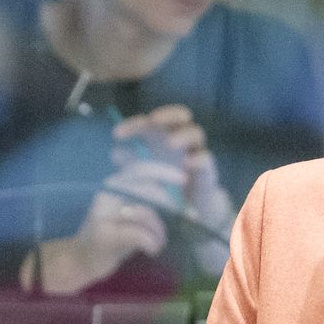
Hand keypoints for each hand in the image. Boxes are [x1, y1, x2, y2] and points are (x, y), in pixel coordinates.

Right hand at [19, 159, 185, 294]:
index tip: (183, 180)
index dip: (164, 172)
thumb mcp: (132, 215)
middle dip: (169, 208)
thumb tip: (187, 209)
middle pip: (147, 192)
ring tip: (160, 243)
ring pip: (145, 213)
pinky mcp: (104, 237)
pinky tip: (153, 250)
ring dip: (160, 231)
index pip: (141, 169)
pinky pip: (138, 234)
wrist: (80, 261)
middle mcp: (106, 195)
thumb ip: (152, 205)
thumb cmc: (112, 237)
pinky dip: (151, 243)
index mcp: (113, 185)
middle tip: (179, 224)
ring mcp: (102, 216)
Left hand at [114, 105, 234, 270]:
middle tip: (153, 121)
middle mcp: (182, 140)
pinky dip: (198, 159)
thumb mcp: (144, 173)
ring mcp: (196, 153)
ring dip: (182, 135)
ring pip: (196, 133)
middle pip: (181, 115)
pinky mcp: (207, 171)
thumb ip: (131, 162)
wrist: (191, 208)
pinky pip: (206, 159)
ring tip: (170, 143)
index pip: (151, 121)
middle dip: (168, 115)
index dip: (134, 124)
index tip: (117, 135)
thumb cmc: (167, 184)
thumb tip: (116, 152)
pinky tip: (187, 163)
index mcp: (165, 137)